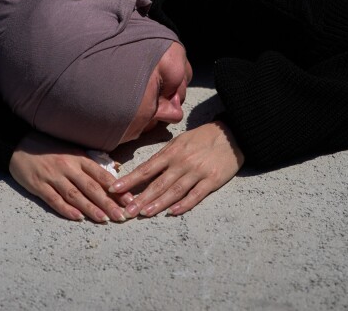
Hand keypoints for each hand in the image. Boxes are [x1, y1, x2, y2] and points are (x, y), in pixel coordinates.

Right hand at [9, 131, 131, 221]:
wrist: (18, 143)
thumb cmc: (49, 148)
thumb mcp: (72, 150)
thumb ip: (90, 163)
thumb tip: (117, 170)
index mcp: (78, 157)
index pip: (101, 175)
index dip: (116, 189)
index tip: (129, 200)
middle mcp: (68, 167)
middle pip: (91, 188)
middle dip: (108, 203)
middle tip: (122, 216)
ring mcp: (53, 176)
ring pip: (75, 195)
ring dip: (90, 209)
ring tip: (104, 220)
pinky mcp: (38, 185)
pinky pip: (54, 199)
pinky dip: (66, 209)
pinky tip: (77, 217)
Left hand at [108, 121, 244, 217]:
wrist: (233, 134)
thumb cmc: (203, 138)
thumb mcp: (180, 141)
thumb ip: (164, 156)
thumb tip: (144, 170)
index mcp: (172, 152)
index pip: (146, 168)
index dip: (130, 179)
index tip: (114, 189)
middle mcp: (182, 162)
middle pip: (158, 183)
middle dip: (140, 198)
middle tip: (126, 211)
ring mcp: (197, 172)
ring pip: (174, 191)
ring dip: (158, 203)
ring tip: (144, 213)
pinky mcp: (212, 180)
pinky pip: (196, 195)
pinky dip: (184, 204)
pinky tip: (173, 211)